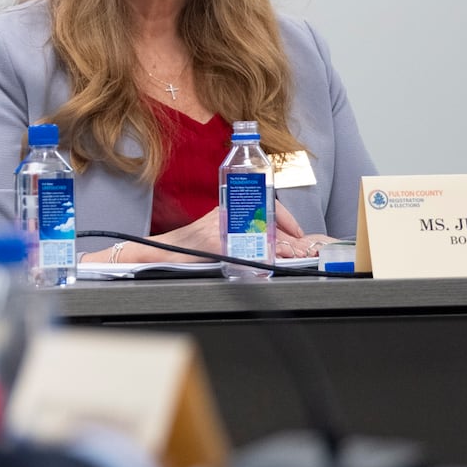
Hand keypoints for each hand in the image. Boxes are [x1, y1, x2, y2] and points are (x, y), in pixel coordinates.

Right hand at [121, 205, 314, 263]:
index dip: (287, 219)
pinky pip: (242, 249)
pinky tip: (268, 261)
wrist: (162, 250)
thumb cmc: (189, 244)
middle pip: (267, 222)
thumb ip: (240, 230)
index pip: (265, 205)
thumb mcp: (217, 229)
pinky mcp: (213, 242)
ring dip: (280, 247)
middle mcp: (226, 213)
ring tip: (293, 256)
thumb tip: (271, 242)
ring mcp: (220, 227)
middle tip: (303, 250)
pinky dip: (259, 256)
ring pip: (260, 234)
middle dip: (289, 238)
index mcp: (229, 207)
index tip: (299, 233)